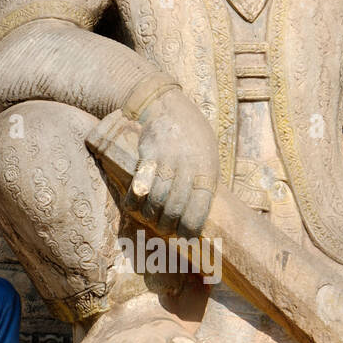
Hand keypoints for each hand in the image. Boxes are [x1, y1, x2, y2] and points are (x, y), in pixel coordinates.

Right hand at [127, 87, 218, 237]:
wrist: (166, 104)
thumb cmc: (191, 134)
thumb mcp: (208, 154)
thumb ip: (204, 179)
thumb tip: (201, 211)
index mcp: (206, 171)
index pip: (199, 210)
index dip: (190, 229)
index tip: (184, 237)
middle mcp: (188, 168)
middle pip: (175, 209)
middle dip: (168, 226)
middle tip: (163, 230)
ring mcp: (167, 161)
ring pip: (157, 200)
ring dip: (151, 216)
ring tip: (150, 219)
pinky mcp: (148, 155)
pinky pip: (140, 185)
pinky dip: (135, 200)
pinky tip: (134, 206)